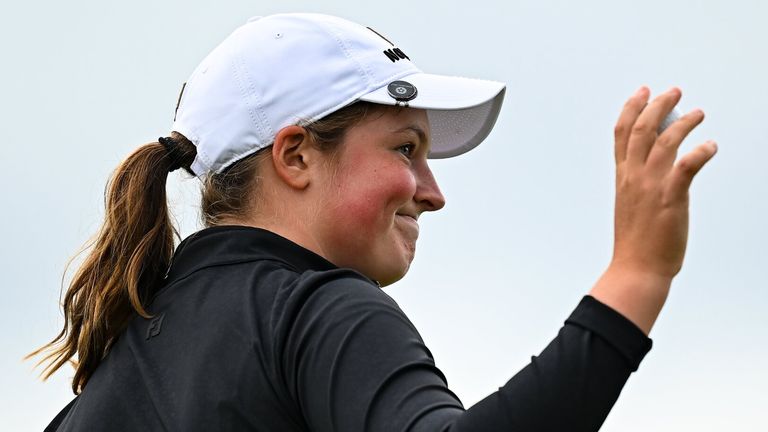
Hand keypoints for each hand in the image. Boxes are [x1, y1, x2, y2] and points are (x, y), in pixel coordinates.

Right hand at [590, 86, 716, 333]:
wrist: (637, 268)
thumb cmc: (637, 241)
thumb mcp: (632, 203)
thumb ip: (641, 180)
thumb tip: (660, 160)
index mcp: (623, 177)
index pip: (621, 134)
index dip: (631, 108)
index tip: (642, 92)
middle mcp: (633, 177)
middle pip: (641, 129)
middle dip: (658, 105)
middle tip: (674, 91)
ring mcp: (650, 187)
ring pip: (664, 142)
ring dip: (683, 123)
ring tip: (699, 113)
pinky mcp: (670, 199)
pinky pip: (686, 166)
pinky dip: (700, 151)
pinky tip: (711, 146)